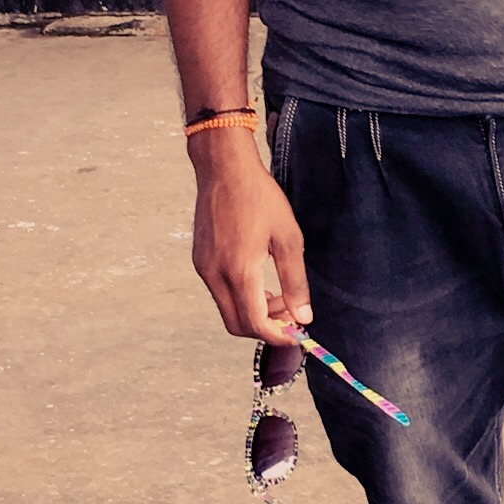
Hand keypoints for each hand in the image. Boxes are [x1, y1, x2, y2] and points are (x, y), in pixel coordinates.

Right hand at [189, 136, 310, 341]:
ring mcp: (204, 268)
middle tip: (289, 315)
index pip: (255, 323)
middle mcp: (216, 274)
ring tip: (278, 295)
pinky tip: (259, 280)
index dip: (278, 335)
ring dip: (253, 313)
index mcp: (239, 270)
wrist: (224, 168)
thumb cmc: (259, 197)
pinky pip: (219, 293)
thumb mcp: (288, 238)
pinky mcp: (200, 261)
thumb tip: (303, 317)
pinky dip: (240, 298)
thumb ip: (295, 282)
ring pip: (227, 311)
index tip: (296, 333)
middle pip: (236, 325)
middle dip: (264, 328)